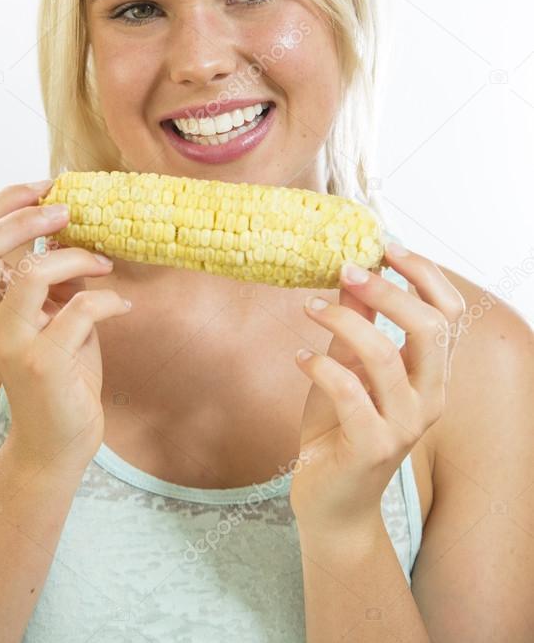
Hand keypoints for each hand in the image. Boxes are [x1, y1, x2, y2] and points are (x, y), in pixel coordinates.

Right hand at [0, 180, 132, 472]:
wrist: (58, 441)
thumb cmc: (61, 371)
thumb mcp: (52, 313)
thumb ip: (53, 274)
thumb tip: (73, 225)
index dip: (5, 202)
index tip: (47, 187)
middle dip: (26, 219)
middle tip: (68, 212)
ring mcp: (12, 343)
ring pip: (34, 273)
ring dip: (78, 258)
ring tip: (106, 266)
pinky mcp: (43, 364)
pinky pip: (80, 309)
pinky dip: (109, 299)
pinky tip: (123, 306)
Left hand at [289, 241, 464, 532]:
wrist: (330, 502)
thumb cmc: (340, 429)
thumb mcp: (348, 367)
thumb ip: (357, 324)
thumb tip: (351, 269)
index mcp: (431, 374)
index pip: (448, 313)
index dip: (423, 274)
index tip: (386, 246)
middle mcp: (429, 398)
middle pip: (429, 328)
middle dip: (387, 290)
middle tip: (346, 268)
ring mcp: (404, 426)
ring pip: (384, 355)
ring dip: (342, 319)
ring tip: (309, 307)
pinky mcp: (372, 447)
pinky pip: (348, 391)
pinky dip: (319, 364)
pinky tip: (300, 357)